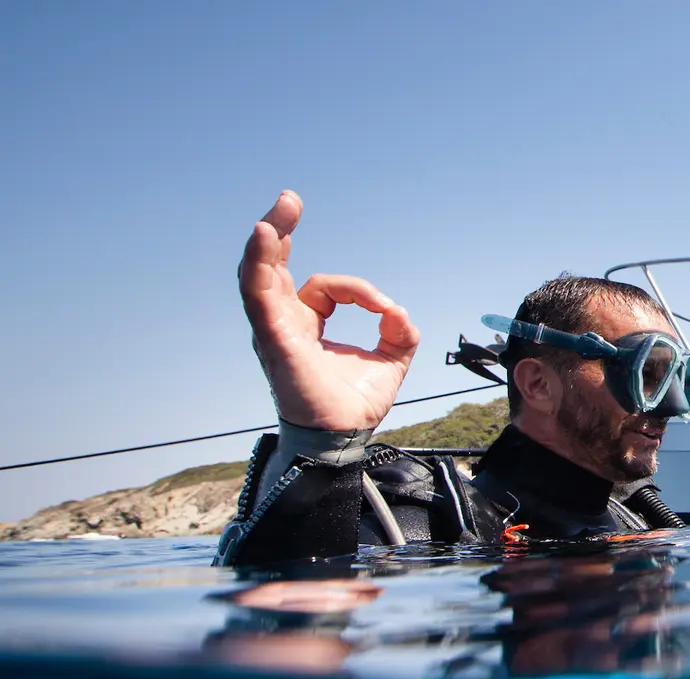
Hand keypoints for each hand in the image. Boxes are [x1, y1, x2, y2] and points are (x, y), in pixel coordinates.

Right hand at [239, 191, 419, 430]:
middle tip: (290, 199)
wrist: (343, 436)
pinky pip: (258, 293)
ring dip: (267, 240)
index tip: (383, 307)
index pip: (323, 288)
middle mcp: (284, 323)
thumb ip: (398, 331)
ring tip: (279, 211)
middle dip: (281, 230)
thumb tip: (399, 312)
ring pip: (259, 274)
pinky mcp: (273, 337)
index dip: (356, 290)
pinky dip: (259, 263)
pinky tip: (267, 236)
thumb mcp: (390, 360)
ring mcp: (274, 329)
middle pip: (273, 268)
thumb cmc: (354, 403)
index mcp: (306, 325)